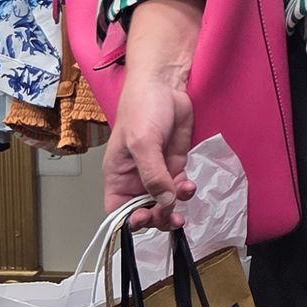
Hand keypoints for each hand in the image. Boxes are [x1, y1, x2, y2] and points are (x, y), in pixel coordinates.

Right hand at [102, 70, 194, 228]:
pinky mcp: (175, 164)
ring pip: (165, 203)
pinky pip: (179, 188)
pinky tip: (189, 183)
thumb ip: (153, 175)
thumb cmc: (142, 109)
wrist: (165, 84)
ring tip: (185, 191)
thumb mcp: (143, 143)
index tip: (145, 219)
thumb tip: (164, 203)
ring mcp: (157, 172)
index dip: (129, 221)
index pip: (118, 210)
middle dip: (158, 217)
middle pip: (144, 211)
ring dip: (175, 205)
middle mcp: (136, 179)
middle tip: (171, 215)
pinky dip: (185, 191)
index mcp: (118, 176)